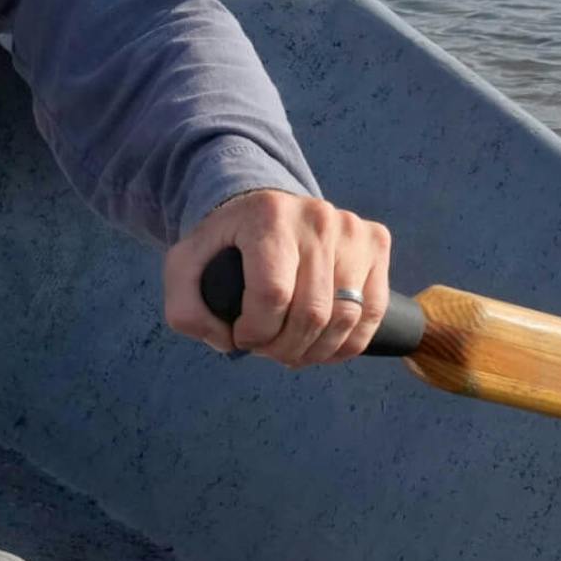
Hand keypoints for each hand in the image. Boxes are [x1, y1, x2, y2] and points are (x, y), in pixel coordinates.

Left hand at [161, 189, 391, 367]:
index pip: (273, 294)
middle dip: (285, 348)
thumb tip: (226, 342)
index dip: (257, 332)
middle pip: (312, 312)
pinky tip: (322, 347)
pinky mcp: (376, 242)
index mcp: (267, 217)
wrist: (266, 209)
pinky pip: (372, 313)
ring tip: (292, 350)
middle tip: (267, 350)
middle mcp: (316, 218)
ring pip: (346, 318)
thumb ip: (184, 309)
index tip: (242, 336)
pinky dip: (347, 344)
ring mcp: (352, 229)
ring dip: (316, 351)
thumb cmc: (227, 243)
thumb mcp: (185, 266)